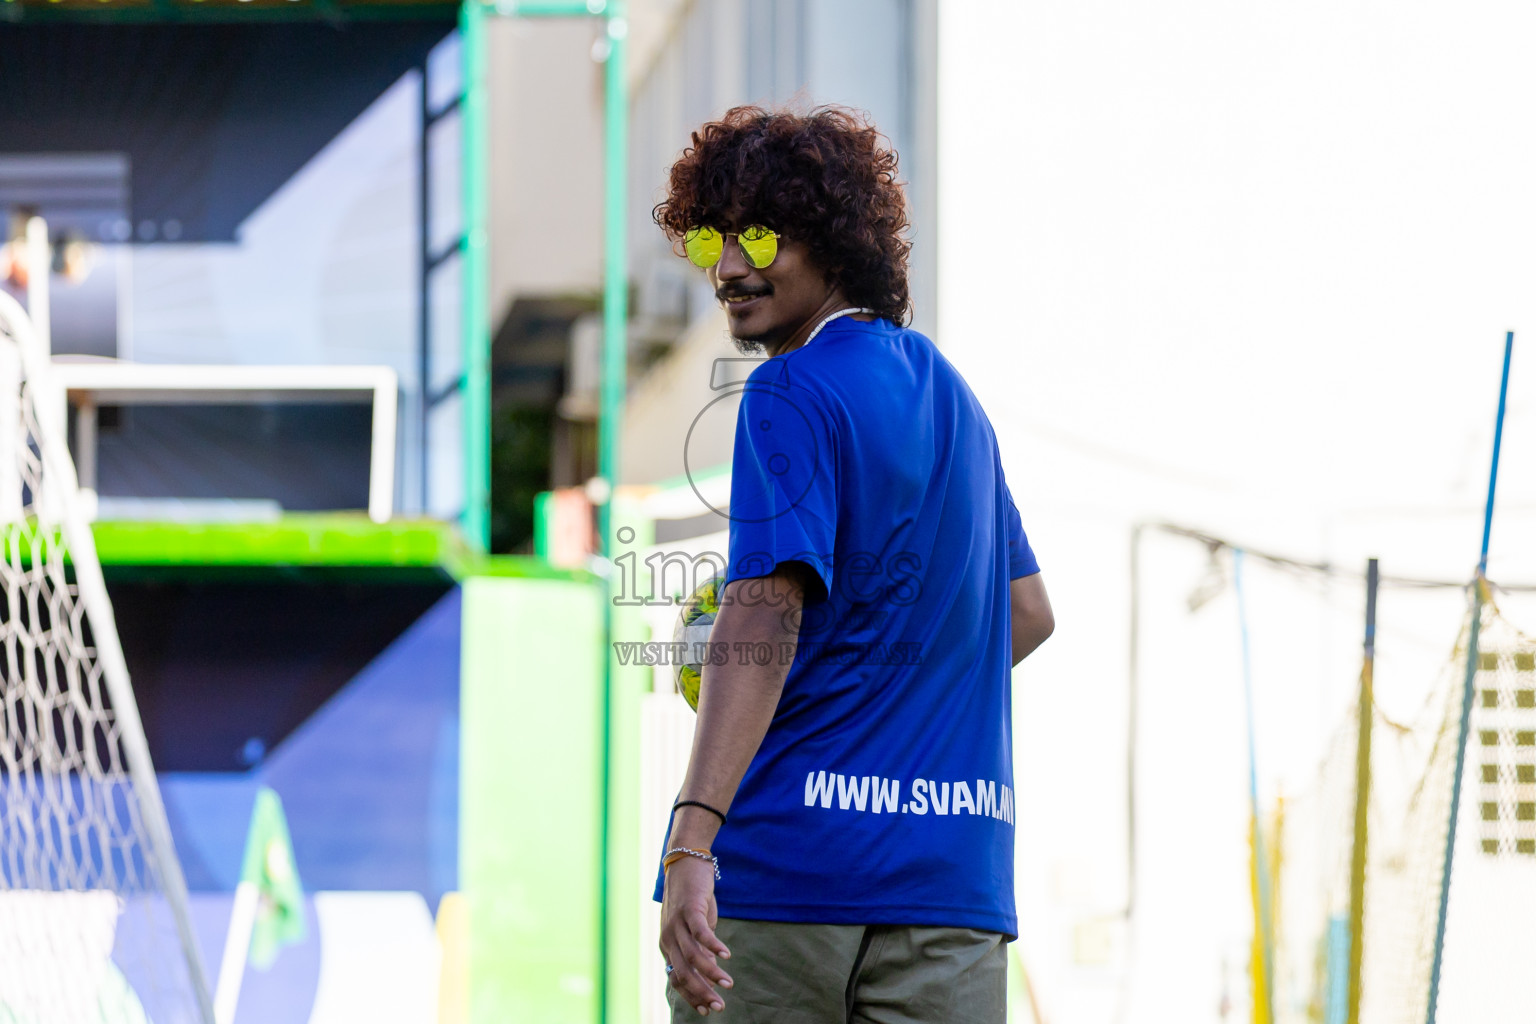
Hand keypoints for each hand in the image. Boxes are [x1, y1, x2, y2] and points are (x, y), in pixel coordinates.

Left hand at [659, 856, 732, 1014]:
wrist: (686, 862)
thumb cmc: (692, 897)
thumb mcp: (694, 927)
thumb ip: (700, 948)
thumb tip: (711, 969)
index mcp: (667, 945)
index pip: (676, 979)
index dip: (692, 997)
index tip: (708, 1010)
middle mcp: (668, 938)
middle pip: (683, 973)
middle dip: (702, 993)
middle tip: (720, 1006)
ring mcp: (676, 923)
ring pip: (693, 957)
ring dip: (712, 973)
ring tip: (729, 984)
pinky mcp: (689, 909)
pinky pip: (701, 933)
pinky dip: (714, 947)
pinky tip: (727, 956)